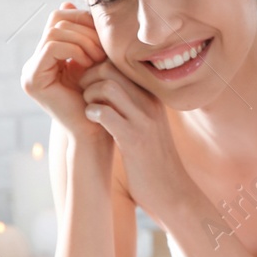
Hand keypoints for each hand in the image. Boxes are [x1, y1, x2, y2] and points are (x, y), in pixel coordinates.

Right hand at [21, 3, 107, 141]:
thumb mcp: (94, 57)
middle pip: (56, 20)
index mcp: (47, 55)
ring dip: (83, 41)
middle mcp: (34, 61)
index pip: (59, 17)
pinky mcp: (32, 79)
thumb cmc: (101, 95)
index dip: (83, 18)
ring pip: (54, 32)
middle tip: (102, 49)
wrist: (96, 129)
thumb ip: (84, 33)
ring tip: (98, 58)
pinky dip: (74, 50)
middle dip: (84, 29)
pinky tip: (88, 64)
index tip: (103, 36)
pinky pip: (51, 47)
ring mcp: (30, 71)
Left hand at [78, 62, 200, 221]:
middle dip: (89, 77)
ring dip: (89, 95)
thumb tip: (107, 87)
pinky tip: (91, 121)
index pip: (122, 64)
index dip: (98, 68)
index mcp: (152, 96)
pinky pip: (106, 113)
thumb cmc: (154, 159)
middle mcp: (150, 103)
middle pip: (112, 68)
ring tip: (88, 108)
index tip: (89, 84)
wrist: (172, 192)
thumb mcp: (148, 124)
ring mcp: (143, 120)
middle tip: (83, 95)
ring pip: (108, 86)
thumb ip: (133, 104)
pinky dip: (92, 113)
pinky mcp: (133, 139)